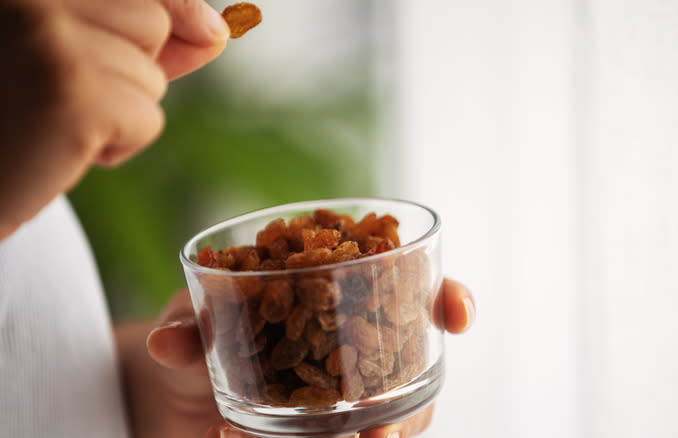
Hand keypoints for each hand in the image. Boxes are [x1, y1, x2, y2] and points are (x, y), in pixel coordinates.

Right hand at [0, 0, 228, 239]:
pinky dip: (119, 146)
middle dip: (132, 67)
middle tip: (66, 95)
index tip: (210, 31)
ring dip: (121, 111)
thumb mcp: (67, 61)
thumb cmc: (8, 121)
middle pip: (151, 22)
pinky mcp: (73, 94)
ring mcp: (49, 38)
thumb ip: (131, 36)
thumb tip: (217, 30)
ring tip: (54, 122)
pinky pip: (148, 120)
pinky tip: (62, 150)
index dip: (176, 11)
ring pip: (151, 77)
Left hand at [123, 278, 474, 437]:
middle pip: (413, 378)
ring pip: (388, 430)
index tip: (457, 312)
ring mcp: (345, 405)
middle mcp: (359, 353)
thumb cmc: (201, 331)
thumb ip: (191, 327)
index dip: (449, 301)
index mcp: (344, 298)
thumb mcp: (196, 321)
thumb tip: (170, 342)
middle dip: (408, 411)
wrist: (174, 389)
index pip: (418, 295)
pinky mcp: (325, 437)